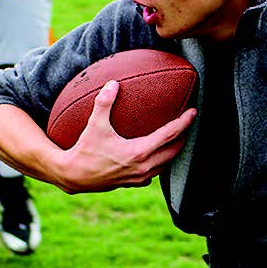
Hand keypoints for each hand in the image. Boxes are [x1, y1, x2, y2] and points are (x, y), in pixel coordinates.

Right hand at [56, 80, 195, 193]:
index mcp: (139, 152)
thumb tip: (113, 83)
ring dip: (174, 151)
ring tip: (177, 137)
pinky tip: (157, 156)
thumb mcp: (94, 124)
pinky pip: (154, 174)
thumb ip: (104, 102)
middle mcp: (143, 167)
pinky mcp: (133, 184)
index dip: (184, 122)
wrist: (73, 176)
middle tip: (188, 122)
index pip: (170, 135)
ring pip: (166, 164)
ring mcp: (139, 178)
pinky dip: (160, 163)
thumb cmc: (84, 150)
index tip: (193, 111)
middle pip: (174, 150)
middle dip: (184, 136)